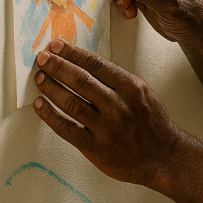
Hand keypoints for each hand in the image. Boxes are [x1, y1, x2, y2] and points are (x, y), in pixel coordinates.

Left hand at [31, 39, 180, 188]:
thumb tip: (88, 66)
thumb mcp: (145, 94)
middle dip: (57, 66)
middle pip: (81, 80)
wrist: (163, 156)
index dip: (73, 54)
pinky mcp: (95, 147)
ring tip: (40, 77)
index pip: (97, 64)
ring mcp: (106, 127)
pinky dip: (49, 116)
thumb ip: (119, 82)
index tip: (57, 46)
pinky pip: (66, 129)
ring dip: (51, 88)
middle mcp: (118, 105)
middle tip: (42, 58)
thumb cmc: (153, 124)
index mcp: (132, 88)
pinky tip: (39, 105)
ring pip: (71, 103)